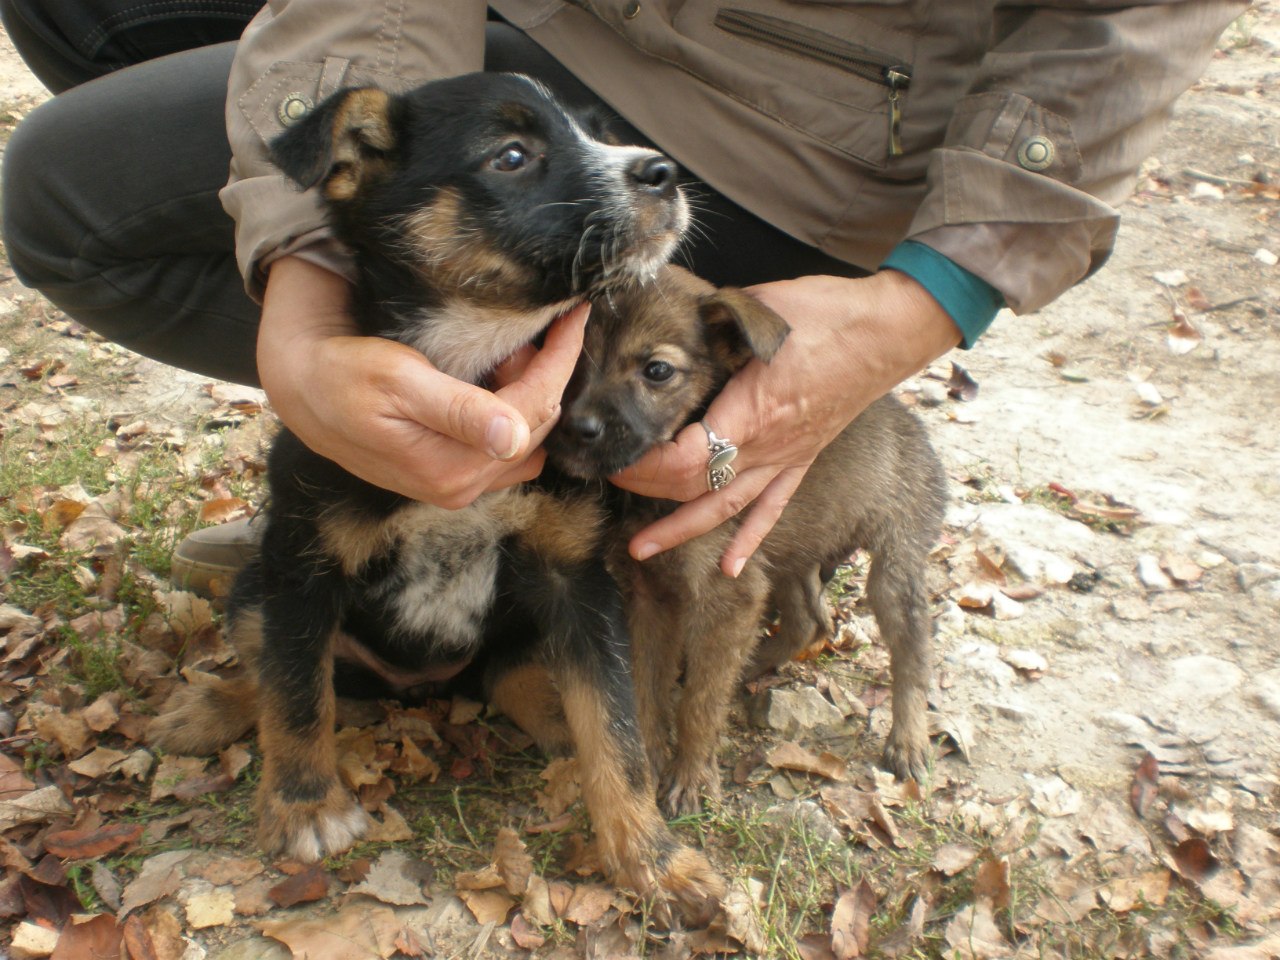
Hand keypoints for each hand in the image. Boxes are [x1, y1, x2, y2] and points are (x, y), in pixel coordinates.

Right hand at [256, 257, 586, 506]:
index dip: (560, 361)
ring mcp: (456, 484)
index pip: (533, 410)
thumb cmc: (344, 377)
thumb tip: (515, 437)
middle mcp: (462, 485)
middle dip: (548, 377)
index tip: (577, 317)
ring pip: (526, 438)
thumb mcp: (399, 382)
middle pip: (536, 428)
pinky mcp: (448, 474)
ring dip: (532, 395)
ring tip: (515, 351)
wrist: (302, 392)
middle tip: (543, 328)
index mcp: (453, 468)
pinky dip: (512, 409)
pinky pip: (503, 444)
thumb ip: (460, 411)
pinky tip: (496, 377)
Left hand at [610, 270, 961, 574]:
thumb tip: (682, 315)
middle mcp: (767, 446)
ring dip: (681, 531)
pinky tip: (731, 567)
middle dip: (647, 489)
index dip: (645, 464)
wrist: (889, 330)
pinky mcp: (802, 458)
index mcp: (751, 411)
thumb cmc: (828, 314)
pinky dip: (750, 539)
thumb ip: (716, 319)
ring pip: (726, 508)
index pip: (686, 458)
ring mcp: (786, 457)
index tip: (617, 454)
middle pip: (695, 487)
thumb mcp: (761, 307)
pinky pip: (772, 508)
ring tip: (641, 550)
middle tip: (612, 483)